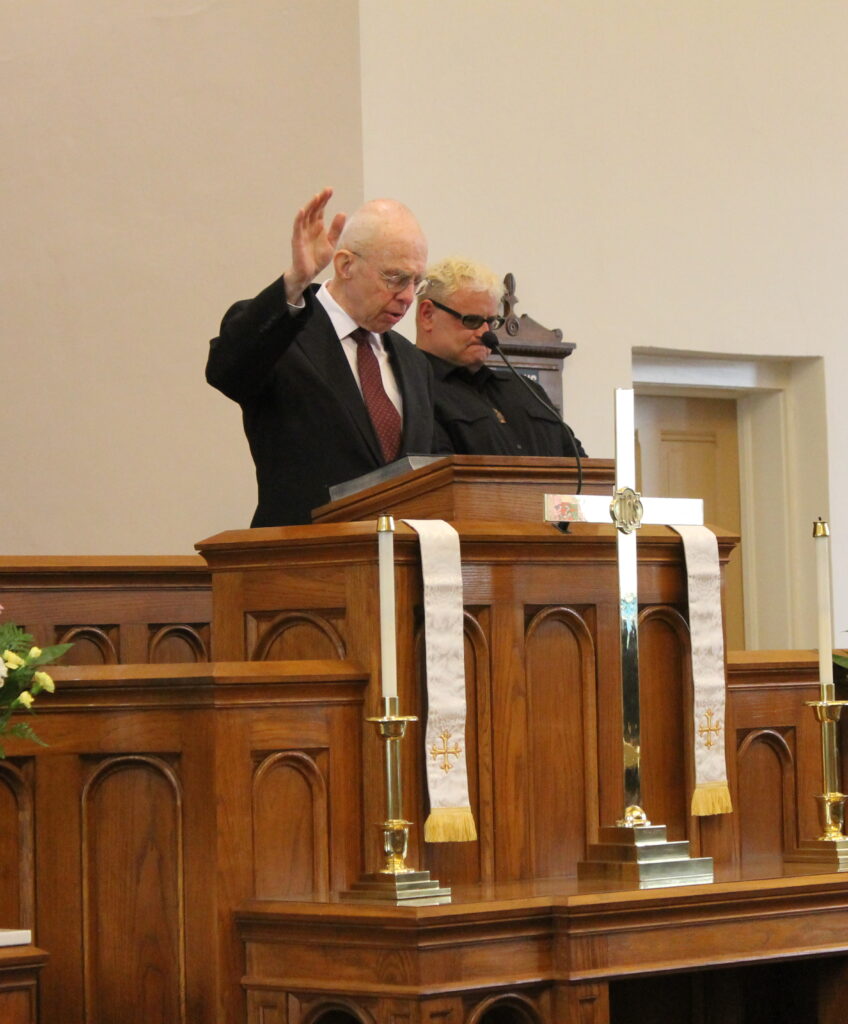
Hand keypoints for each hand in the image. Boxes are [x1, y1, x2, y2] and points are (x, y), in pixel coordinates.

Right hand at [284, 187, 345, 303]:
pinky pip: (297, 227)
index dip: (324, 200)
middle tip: (327, 190)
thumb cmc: (318, 258)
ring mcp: (302, 232)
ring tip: (317, 197)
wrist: (309, 273)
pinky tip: (302, 210)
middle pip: (313, 209)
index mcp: (317, 226)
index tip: (330, 190)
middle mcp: (309, 226)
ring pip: (305, 215)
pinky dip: (299, 218)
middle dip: (320, 199)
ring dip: (310, 205)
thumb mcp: (331, 242)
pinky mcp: (297, 239)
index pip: (320, 209)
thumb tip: (342, 213)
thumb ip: (336, 229)